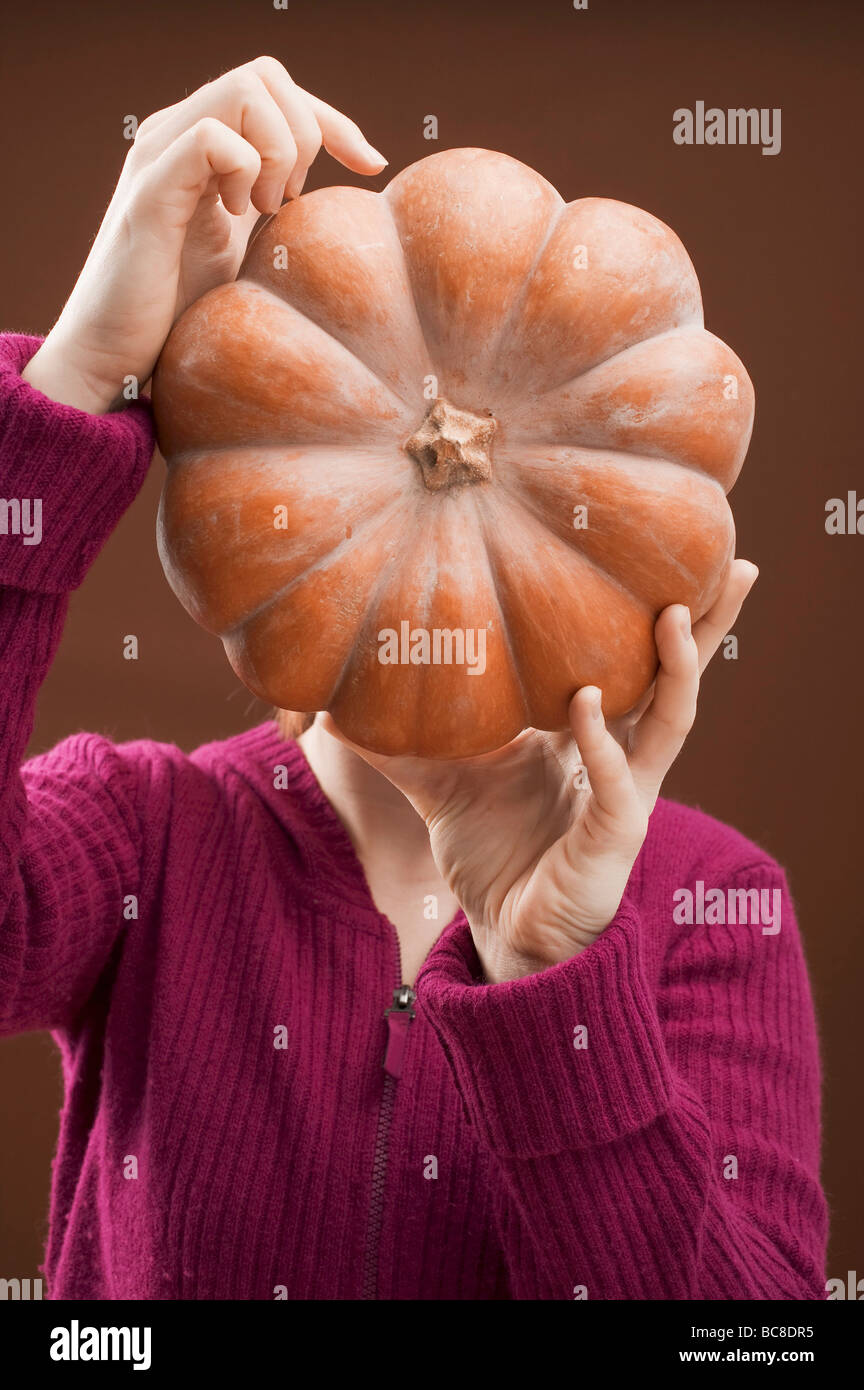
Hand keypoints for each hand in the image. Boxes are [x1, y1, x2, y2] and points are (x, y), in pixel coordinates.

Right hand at [22, 56, 386, 413]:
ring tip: (265, 210)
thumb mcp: (244, 250)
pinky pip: (213, 139)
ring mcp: (160, 157)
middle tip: (290, 203)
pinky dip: (245, 172)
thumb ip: (275, 211)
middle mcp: (176, 134)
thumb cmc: (178, 313)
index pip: (277, 89)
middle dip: (305, 134)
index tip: (370, 166)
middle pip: (266, 75)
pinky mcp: (150, 192)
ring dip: (277, 152)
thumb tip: (339, 209)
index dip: (334, 120)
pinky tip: (238, 217)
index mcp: (202, 143)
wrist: (113, 356)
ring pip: (244, 91)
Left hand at [321, 560, 758, 982]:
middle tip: (737, 564)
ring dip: (677, 668)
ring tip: (673, 613)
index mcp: (590, 735)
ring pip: (671, 722)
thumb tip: (338, 707)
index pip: (635, 664)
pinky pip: (618, 784)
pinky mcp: (615, 839)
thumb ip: (404, 743)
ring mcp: (627, 795)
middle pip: (678, 679)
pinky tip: (590, 703)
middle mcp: (622, 756)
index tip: (665, 554)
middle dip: (710, 624)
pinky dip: (603, 743)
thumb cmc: (491, 856)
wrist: (502, 933)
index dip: (657, 616)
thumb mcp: (441, 786)